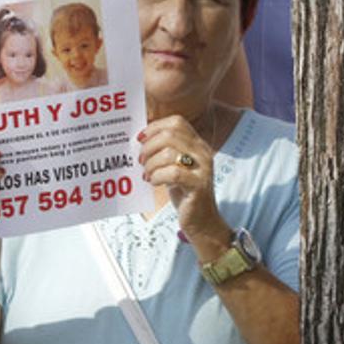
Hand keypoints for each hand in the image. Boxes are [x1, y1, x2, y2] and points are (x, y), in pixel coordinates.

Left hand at [138, 114, 229, 248]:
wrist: (202, 221)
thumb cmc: (183, 191)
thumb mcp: (174, 166)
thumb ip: (164, 150)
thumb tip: (141, 137)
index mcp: (197, 144)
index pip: (177, 122)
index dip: (155, 127)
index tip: (141, 139)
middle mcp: (203, 152)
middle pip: (170, 134)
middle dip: (149, 146)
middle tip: (141, 160)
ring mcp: (203, 168)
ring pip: (169, 153)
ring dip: (151, 164)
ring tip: (147, 174)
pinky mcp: (198, 185)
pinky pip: (173, 173)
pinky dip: (157, 176)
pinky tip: (153, 182)